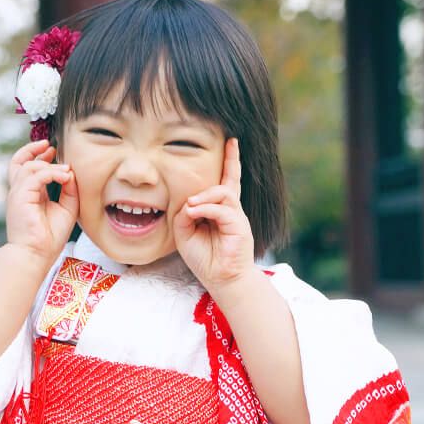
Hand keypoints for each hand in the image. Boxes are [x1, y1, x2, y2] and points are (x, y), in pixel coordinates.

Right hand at [6, 138, 78, 269]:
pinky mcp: (19, 197)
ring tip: (66, 171)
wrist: (36, 254)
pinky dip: (51, 173)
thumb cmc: (49, 237)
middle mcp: (20, 192)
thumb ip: (69, 190)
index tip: (53, 150)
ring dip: (50, 165)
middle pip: (19, 161)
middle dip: (34, 150)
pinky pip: (34, 176)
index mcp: (29, 195)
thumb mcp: (67, 209)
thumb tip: (70, 172)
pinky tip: (64, 177)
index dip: (39, 155)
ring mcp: (18, 194)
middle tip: (51, 146)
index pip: (28, 168)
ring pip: (28, 166)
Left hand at [172, 138, 255, 294]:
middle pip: (231, 181)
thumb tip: (189, 202)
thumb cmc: (205, 258)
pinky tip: (195, 214)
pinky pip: (222, 209)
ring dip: (204, 196)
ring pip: (223, 192)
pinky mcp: (240, 226)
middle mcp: (230, 211)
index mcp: (219, 211)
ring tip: (191, 207)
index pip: (224, 183)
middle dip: (232, 160)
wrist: (222, 280)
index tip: (231, 143)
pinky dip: (206, 209)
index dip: (229, 163)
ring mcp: (236, 217)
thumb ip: (184, 214)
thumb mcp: (185, 234)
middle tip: (232, 142)